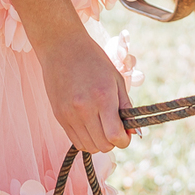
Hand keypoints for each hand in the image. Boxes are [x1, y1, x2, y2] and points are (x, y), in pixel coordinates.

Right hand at [37, 30, 132, 153]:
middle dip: (113, 141)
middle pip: (103, 146)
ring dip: (99, 142)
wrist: (62, 47)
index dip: (124, 140)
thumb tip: (135, 132)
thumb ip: (126, 107)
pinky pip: (76, 141)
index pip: (115, 136)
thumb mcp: (116, 79)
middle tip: (114, 127)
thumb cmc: (93, 60)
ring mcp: (69, 115)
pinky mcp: (59, 117)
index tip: (126, 133)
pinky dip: (86, 139)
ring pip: (89, 147)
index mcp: (103, 98)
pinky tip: (89, 124)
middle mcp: (84, 109)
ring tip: (101, 125)